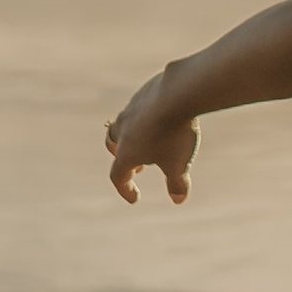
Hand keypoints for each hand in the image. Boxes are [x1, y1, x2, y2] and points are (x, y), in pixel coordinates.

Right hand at [106, 70, 198, 206]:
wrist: (177, 92)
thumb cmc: (175, 134)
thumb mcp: (179, 164)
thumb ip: (177, 183)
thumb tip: (179, 199)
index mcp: (126, 152)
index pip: (118, 176)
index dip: (125, 189)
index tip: (134, 198)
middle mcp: (123, 130)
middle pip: (112, 144)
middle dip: (121, 156)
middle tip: (139, 165)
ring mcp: (131, 109)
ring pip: (123, 123)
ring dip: (133, 134)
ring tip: (151, 139)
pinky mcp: (144, 92)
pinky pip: (140, 106)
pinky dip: (146, 116)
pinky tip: (163, 116)